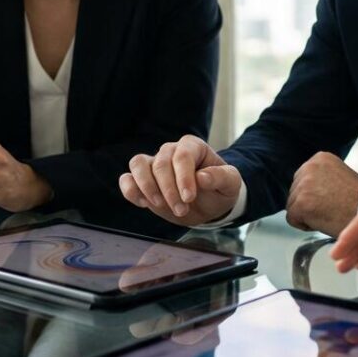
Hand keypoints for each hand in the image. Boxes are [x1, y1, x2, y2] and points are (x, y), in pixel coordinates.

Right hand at [119, 135, 241, 225]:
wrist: (209, 204)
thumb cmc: (220, 189)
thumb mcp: (231, 183)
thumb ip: (221, 177)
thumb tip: (202, 177)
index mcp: (192, 146)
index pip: (182, 156)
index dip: (183, 177)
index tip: (189, 198)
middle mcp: (170, 151)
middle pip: (160, 163)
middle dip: (169, 190)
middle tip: (181, 209)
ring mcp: (154, 164)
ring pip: (138, 164)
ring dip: (146, 187)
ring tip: (158, 205)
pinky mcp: (142, 180)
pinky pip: (127, 178)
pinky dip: (130, 190)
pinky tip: (143, 203)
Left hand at [285, 152, 357, 235]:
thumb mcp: (340, 177)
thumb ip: (322, 177)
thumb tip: (308, 188)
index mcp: (320, 158)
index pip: (302, 179)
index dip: (315, 194)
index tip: (332, 198)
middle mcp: (310, 166)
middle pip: (294, 191)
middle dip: (309, 204)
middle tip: (331, 208)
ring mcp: (304, 184)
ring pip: (292, 205)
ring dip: (307, 214)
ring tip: (330, 213)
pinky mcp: (301, 203)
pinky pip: (292, 219)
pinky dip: (305, 225)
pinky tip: (324, 220)